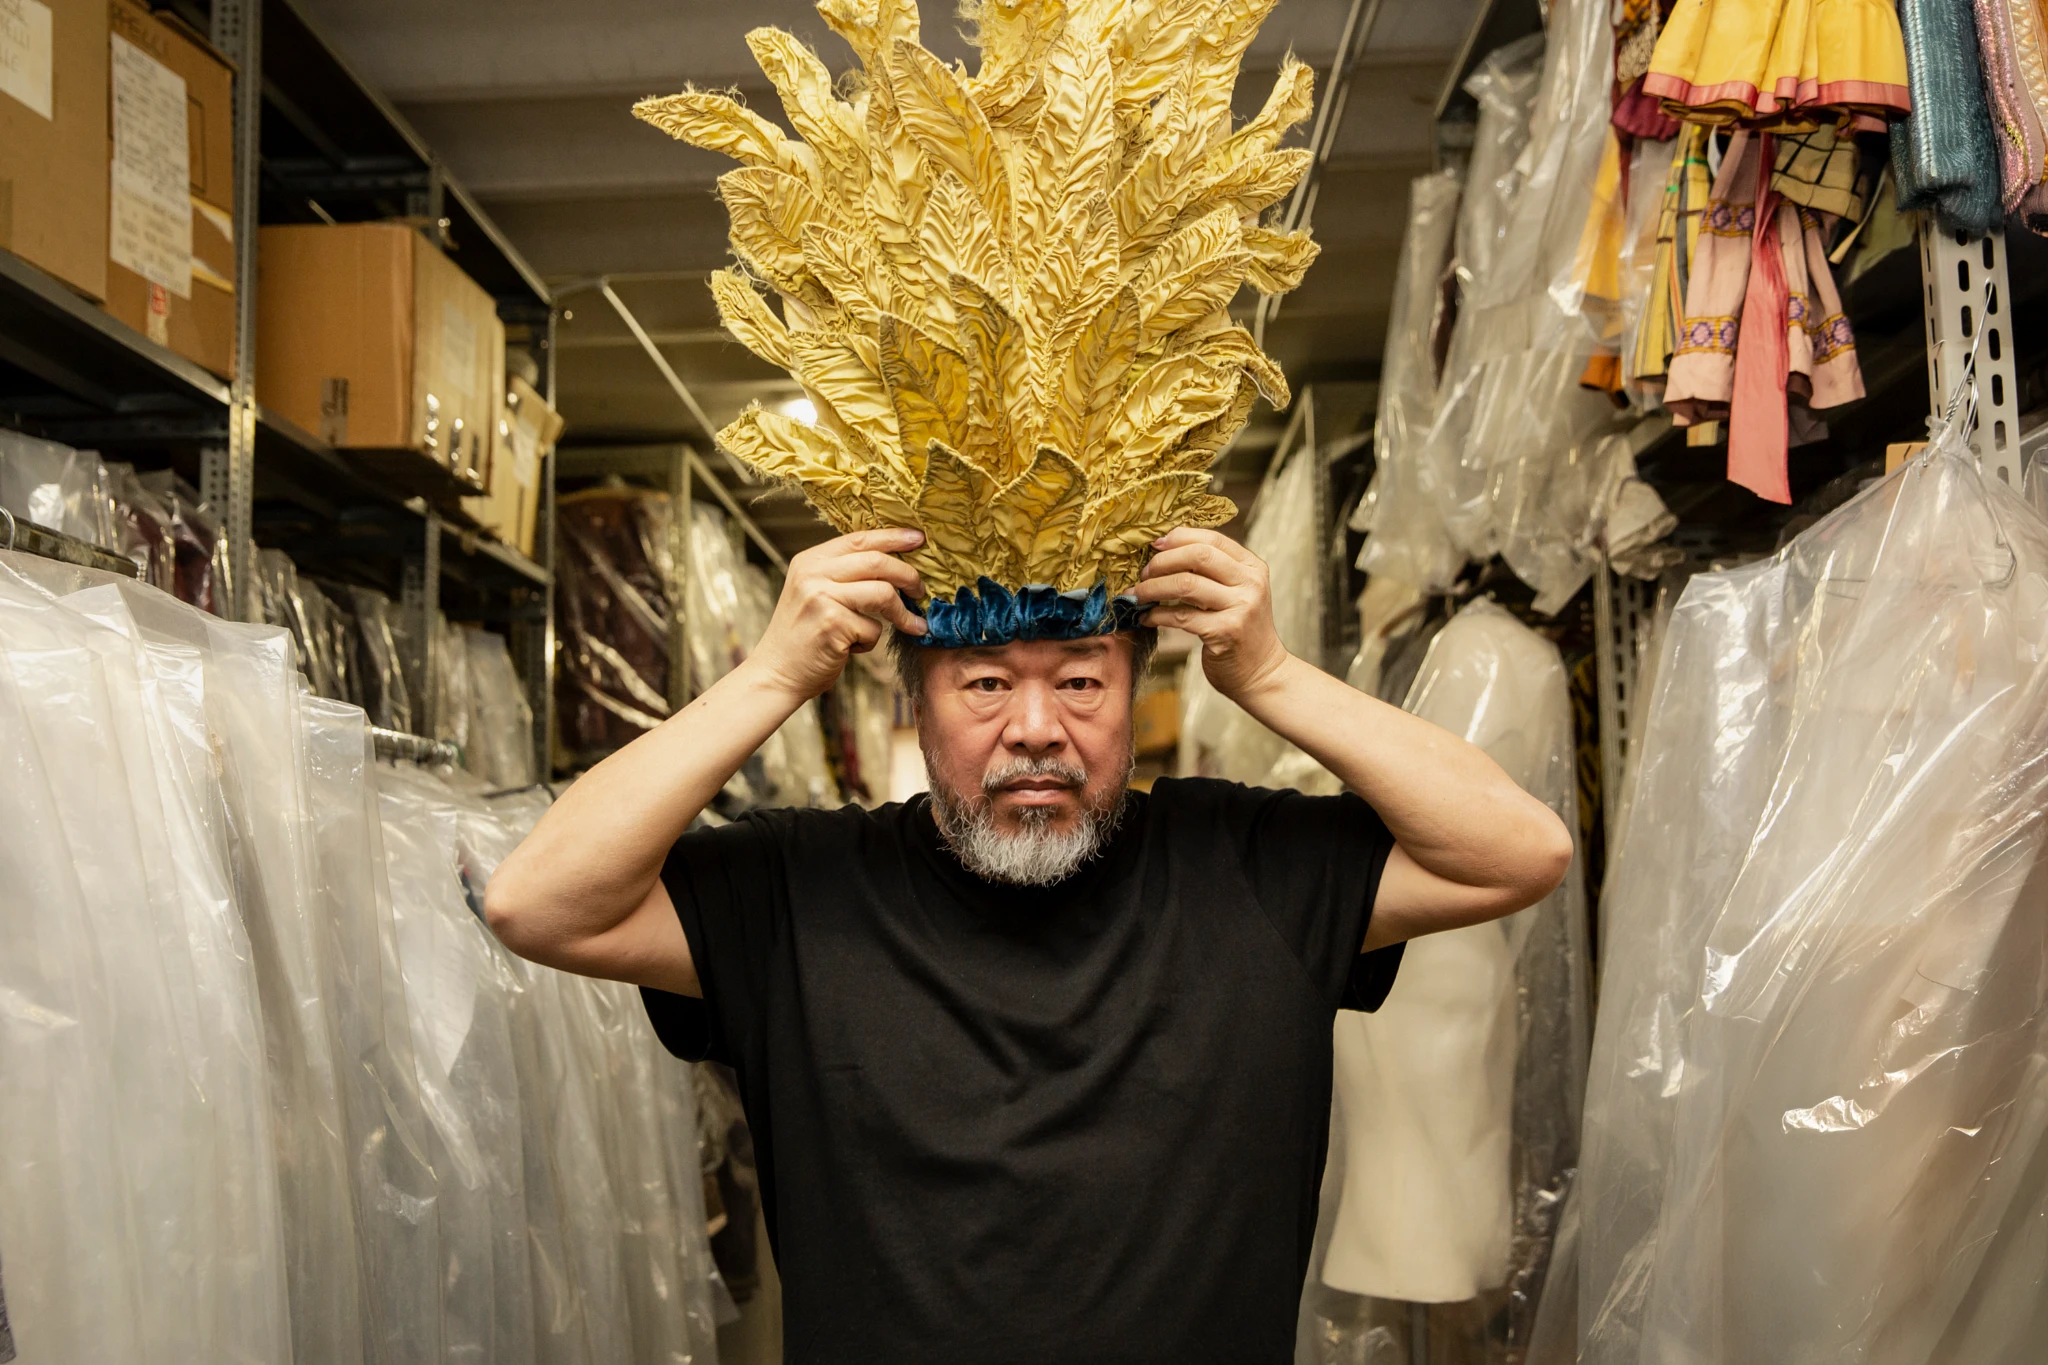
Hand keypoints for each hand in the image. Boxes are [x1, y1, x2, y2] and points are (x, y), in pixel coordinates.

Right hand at [747, 528, 926, 698]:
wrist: (776, 672)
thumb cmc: (803, 635)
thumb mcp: (813, 592)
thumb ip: (843, 574)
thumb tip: (894, 564)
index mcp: (810, 561)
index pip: (859, 539)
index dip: (893, 537)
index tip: (918, 538)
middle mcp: (812, 574)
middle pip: (877, 562)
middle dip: (908, 576)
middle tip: (921, 590)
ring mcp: (821, 598)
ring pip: (883, 593)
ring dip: (903, 613)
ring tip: (912, 625)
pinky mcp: (832, 625)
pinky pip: (873, 628)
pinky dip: (870, 641)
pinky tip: (853, 648)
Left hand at [1135, 527, 1288, 701]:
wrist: (1261, 672)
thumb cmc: (1239, 629)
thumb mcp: (1237, 592)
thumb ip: (1213, 571)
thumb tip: (1165, 550)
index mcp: (1252, 567)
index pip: (1212, 539)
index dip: (1179, 537)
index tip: (1154, 545)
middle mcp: (1250, 584)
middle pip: (1198, 556)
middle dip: (1163, 561)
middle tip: (1143, 573)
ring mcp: (1240, 608)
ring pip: (1185, 584)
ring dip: (1153, 588)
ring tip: (1137, 595)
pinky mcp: (1225, 633)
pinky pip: (1181, 616)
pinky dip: (1157, 615)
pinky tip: (1146, 617)